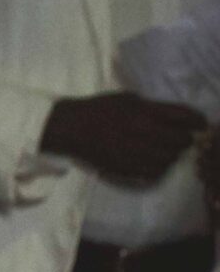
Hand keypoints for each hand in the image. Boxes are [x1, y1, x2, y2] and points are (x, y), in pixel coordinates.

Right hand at [40, 93, 205, 184]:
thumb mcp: (127, 99)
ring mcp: (134, 152)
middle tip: (180, 138)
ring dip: (172, 155)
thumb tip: (173, 117)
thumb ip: (152, 108)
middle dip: (184, 139)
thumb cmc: (98, 109)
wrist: (70, 129)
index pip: (184, 117)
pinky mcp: (126, 167)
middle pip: (181, 140)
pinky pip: (154, 171)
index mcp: (144, 112)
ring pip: (169, 158)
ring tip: (166, 151)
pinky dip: (159, 167)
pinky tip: (154, 161)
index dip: (198, 120)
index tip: (201, 124)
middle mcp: (143, 132)